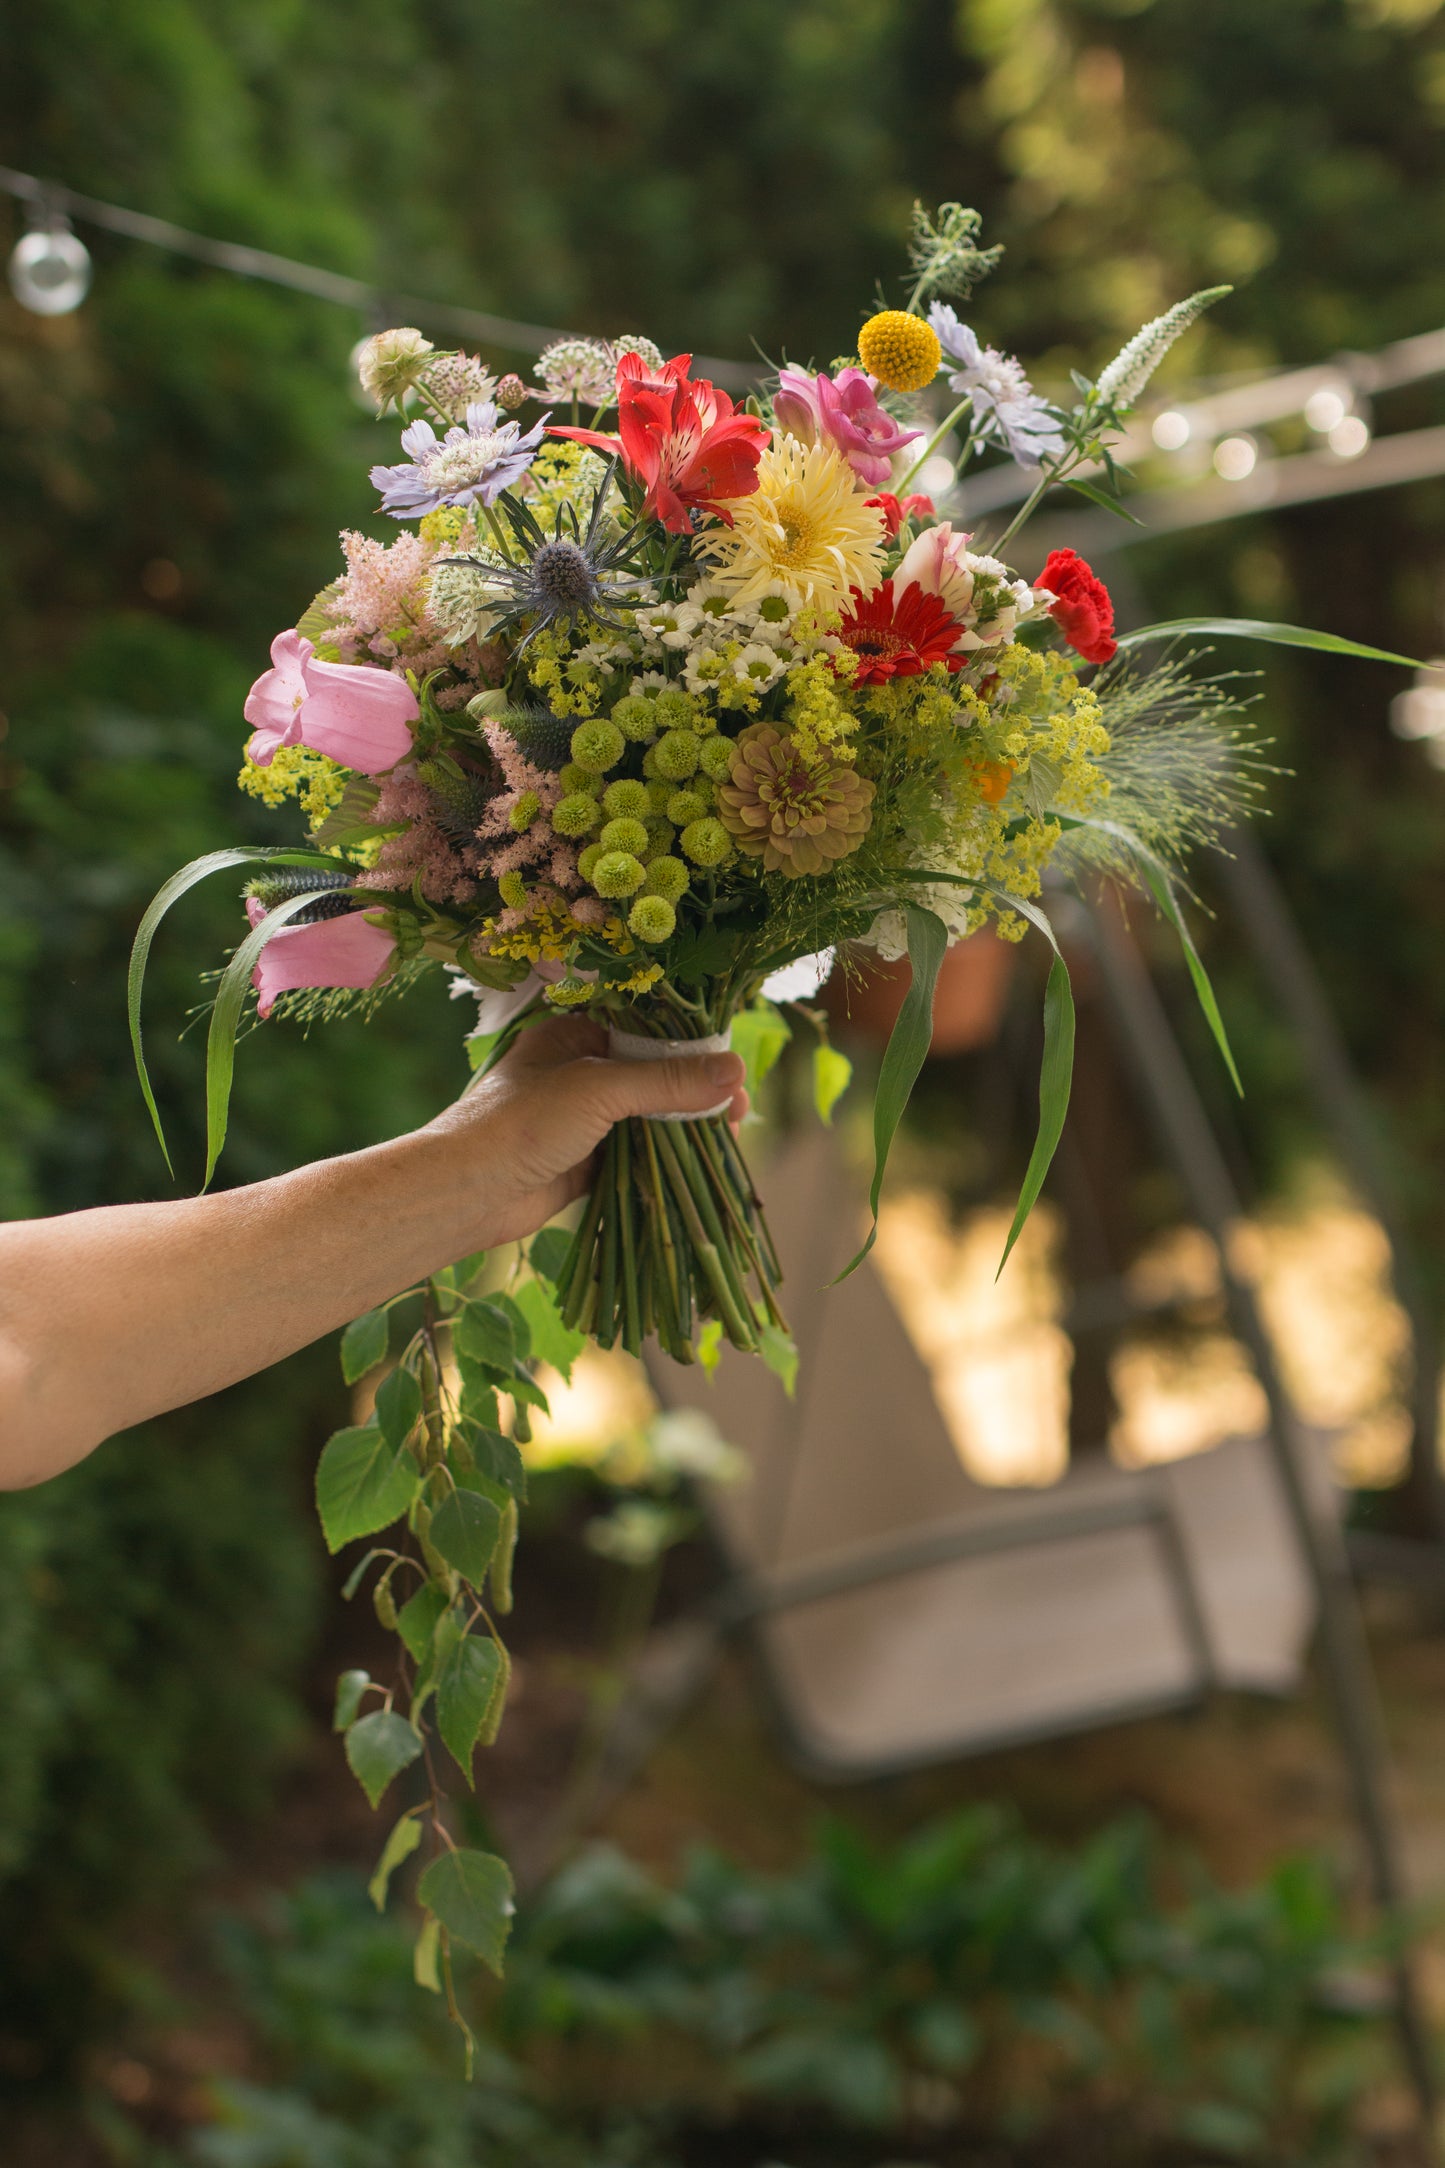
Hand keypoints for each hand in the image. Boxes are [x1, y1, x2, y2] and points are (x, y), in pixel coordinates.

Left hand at [421, 1015, 747, 1250]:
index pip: (647, 1029)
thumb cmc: (520, 1122)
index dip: (694, 1046)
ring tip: (729, 1139)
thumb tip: (735, 1071)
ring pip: (649, 1118)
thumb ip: (666, 1081)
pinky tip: (700, 1166)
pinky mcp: (586, 1162)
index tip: (732, 1069)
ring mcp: (583, 1120)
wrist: (464, 1193)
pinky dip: (667, 1160)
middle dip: (698, 1093)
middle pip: (654, 1076)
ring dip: (687, 1128)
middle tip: (739, 1112)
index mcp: (575, 1035)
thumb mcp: (599, 1090)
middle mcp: (580, 1072)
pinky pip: (637, 1156)